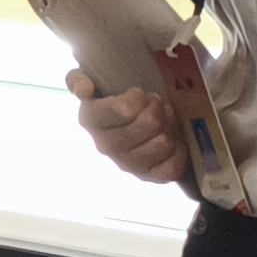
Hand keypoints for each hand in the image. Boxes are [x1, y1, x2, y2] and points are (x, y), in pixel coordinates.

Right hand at [67, 68, 184, 183]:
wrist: (121, 120)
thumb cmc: (109, 97)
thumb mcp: (87, 80)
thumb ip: (77, 79)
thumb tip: (84, 89)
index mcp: (90, 120)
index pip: (124, 110)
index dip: (139, 98)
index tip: (140, 93)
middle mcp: (105, 146)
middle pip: (149, 124)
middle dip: (158, 108)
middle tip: (155, 103)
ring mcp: (127, 164)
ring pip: (163, 143)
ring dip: (169, 127)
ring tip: (163, 120)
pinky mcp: (147, 176)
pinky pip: (171, 169)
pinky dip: (178, 153)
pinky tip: (172, 140)